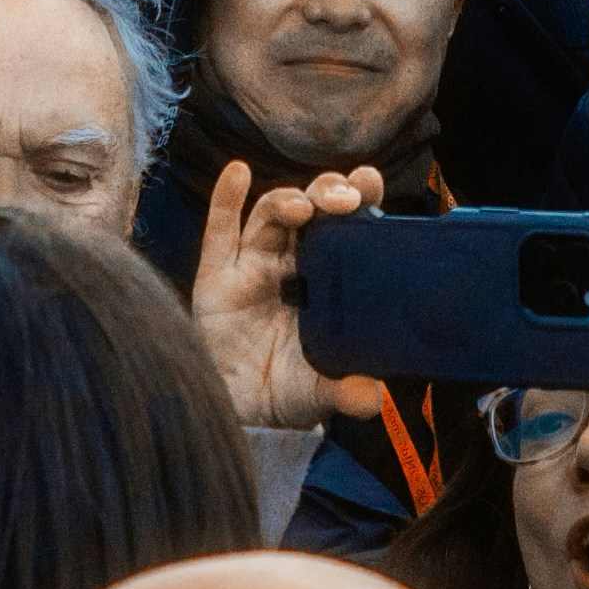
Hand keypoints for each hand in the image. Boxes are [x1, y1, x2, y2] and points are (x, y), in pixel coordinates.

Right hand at [192, 157, 385, 430]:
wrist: (241, 414)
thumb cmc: (289, 392)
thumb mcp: (320, 393)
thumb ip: (344, 393)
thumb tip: (371, 397)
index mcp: (328, 279)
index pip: (347, 227)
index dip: (359, 199)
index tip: (371, 183)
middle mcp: (292, 263)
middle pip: (312, 210)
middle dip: (328, 193)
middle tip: (347, 197)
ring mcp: (252, 267)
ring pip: (270, 215)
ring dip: (287, 201)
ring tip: (303, 207)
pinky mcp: (216, 278)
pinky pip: (219, 232)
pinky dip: (226, 200)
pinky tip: (238, 173)